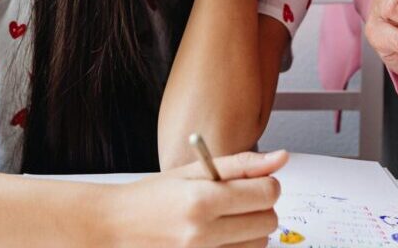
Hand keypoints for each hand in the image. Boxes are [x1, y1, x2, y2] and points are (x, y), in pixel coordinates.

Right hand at [101, 149, 287, 247]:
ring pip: (259, 245)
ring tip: (228, 219)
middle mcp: (203, 234)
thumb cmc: (154, 195)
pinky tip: (222, 236)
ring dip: (252, 230)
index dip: (268, 184)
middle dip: (262, 207)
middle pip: (268, 222)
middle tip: (241, 200)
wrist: (116, 227)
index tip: (258, 182)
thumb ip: (241, 164)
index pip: (266, 193)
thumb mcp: (194, 170)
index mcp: (203, 200)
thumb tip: (281, 158)